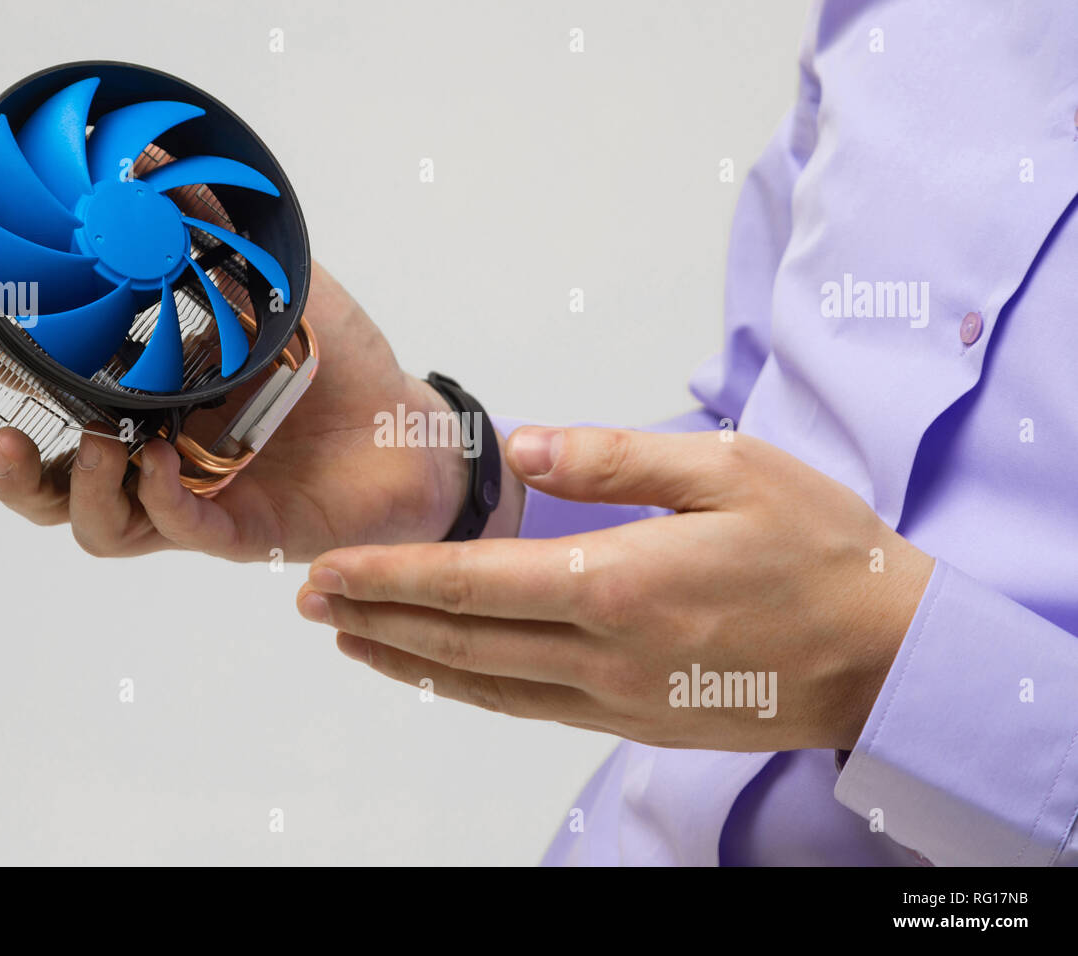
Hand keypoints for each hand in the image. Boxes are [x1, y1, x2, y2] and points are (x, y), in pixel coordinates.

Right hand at [0, 262, 523, 560]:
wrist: (413, 426)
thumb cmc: (340, 364)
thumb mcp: (276, 285)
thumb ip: (215, 234)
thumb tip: (155, 167)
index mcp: (153, 408)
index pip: (55, 410)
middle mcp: (163, 463)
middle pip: (57, 495)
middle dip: (19, 479)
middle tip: (7, 443)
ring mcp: (199, 502)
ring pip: (106, 528)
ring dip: (85, 491)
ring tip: (98, 442)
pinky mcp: (245, 533)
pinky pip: (184, 532)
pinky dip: (163, 502)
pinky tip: (161, 464)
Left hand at [296, 426, 933, 751]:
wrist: (885, 657)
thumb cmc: (818, 550)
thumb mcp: (730, 469)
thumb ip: (618, 459)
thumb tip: (523, 449)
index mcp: (619, 583)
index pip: (472, 583)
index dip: (390, 575)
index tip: (329, 566)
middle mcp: (603, 653)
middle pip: (459, 641)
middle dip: (375, 616)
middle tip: (310, 598)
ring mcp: (615, 699)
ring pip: (483, 686)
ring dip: (407, 660)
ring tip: (350, 636)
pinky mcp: (632, 721)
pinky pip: (528, 707)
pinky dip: (468, 689)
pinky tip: (439, 672)